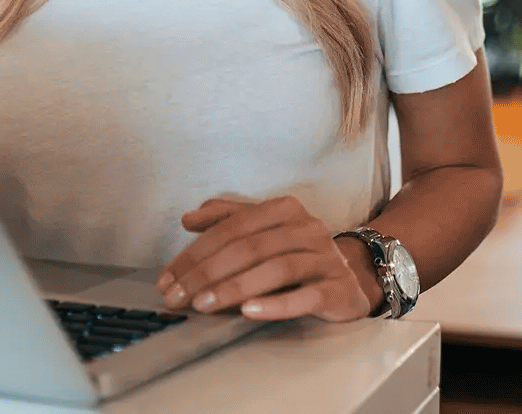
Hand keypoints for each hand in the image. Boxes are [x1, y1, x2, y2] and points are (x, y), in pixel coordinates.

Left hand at [155, 196, 374, 322]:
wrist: (353, 278)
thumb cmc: (298, 255)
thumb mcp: (265, 232)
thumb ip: (228, 219)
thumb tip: (188, 218)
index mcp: (285, 210)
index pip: (231, 227)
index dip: (195, 252)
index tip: (168, 279)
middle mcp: (306, 228)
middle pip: (249, 247)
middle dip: (206, 273)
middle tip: (177, 297)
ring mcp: (325, 258)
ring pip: (275, 268)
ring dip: (234, 287)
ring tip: (204, 304)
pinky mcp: (337, 289)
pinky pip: (305, 296)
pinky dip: (275, 304)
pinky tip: (248, 312)